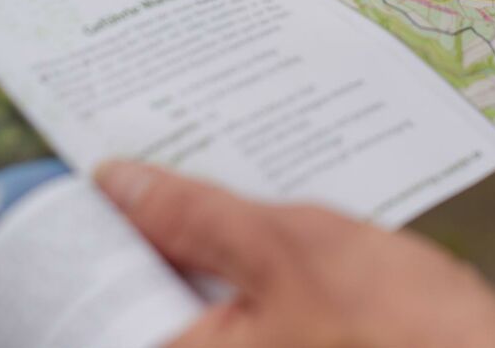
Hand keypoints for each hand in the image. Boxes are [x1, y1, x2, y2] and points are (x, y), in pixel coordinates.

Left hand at [95, 160, 494, 347]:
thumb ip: (195, 216)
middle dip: (147, 230)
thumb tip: (119, 182)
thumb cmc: (408, 335)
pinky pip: (239, 314)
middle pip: (144, 296)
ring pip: (195, 301)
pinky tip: (255, 224)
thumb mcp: (290, 249)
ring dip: (197, 245)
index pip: (98, 301)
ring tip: (203, 181)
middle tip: (148, 163)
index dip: (87, 237)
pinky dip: (237, 268)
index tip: (86, 184)